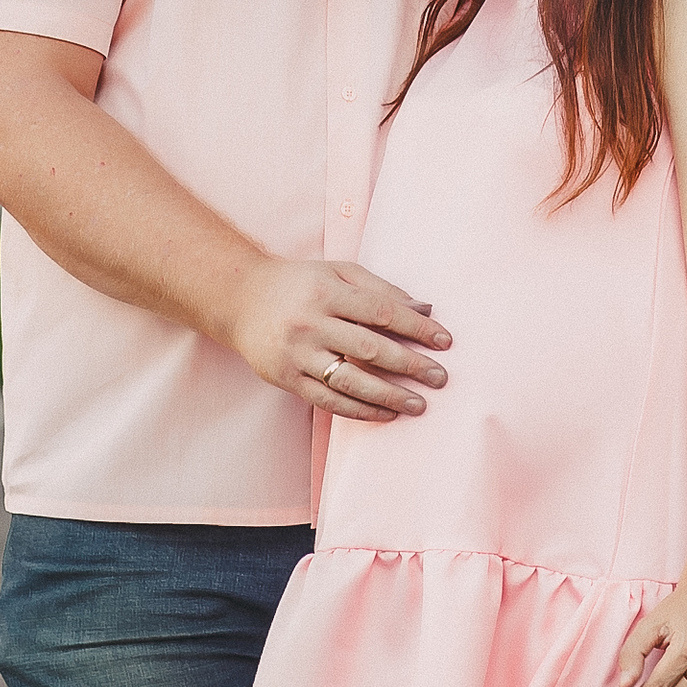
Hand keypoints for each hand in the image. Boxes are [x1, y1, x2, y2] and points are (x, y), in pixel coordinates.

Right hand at [229, 256, 449, 420]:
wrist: (241, 299)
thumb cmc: (301, 284)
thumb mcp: (339, 273)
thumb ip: (381, 289)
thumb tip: (426, 309)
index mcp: (327, 292)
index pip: (381, 312)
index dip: (416, 327)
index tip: (445, 341)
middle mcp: (310, 323)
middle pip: (369, 349)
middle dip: (409, 365)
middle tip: (440, 377)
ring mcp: (296, 354)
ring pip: (349, 381)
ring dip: (388, 395)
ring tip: (418, 404)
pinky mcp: (286, 378)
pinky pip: (327, 400)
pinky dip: (359, 410)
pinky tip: (385, 413)